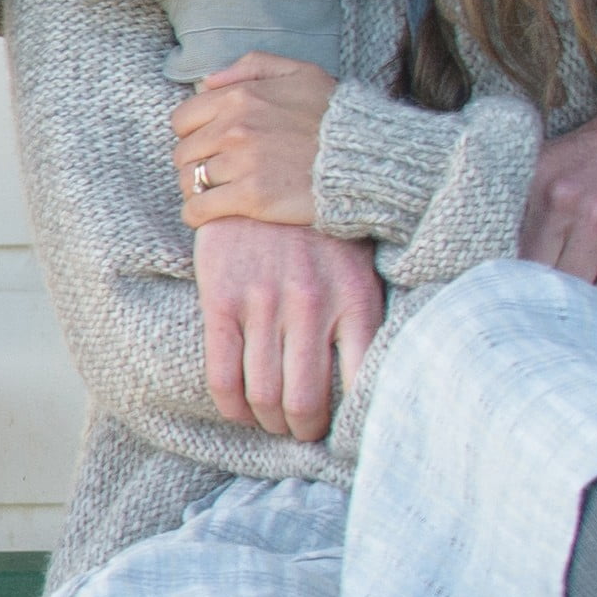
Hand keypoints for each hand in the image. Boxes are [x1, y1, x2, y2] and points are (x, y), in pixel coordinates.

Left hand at [173, 55, 336, 231]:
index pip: (183, 119)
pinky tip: (209, 214)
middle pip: (183, 152)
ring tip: (217, 192)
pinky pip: (199, 209)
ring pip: (189, 181)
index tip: (209, 145)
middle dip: (195, 163)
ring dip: (197, 189)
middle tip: (216, 173)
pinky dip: (197, 214)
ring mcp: (241, 163)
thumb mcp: (300, 73)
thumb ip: (252, 67)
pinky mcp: (251, 197)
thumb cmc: (335, 115)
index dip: (193, 134)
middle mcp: (234, 128)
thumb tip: (209, 81)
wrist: (366, 157)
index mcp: (239, 97)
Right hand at [197, 215, 389, 443]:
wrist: (268, 166)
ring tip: (274, 420)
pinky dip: (232, 406)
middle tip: (304, 430)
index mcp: (357, 299)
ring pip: (264, 396)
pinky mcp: (222, 299)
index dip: (354, 421)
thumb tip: (374, 381)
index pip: (362, 385)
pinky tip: (241, 410)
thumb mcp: (363, 265)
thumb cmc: (323, 226)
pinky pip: (223, 375)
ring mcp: (264, 303)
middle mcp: (312, 306)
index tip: (349, 430)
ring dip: (269, 421)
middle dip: (304, 429)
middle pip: (306, 402)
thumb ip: (366, 317)